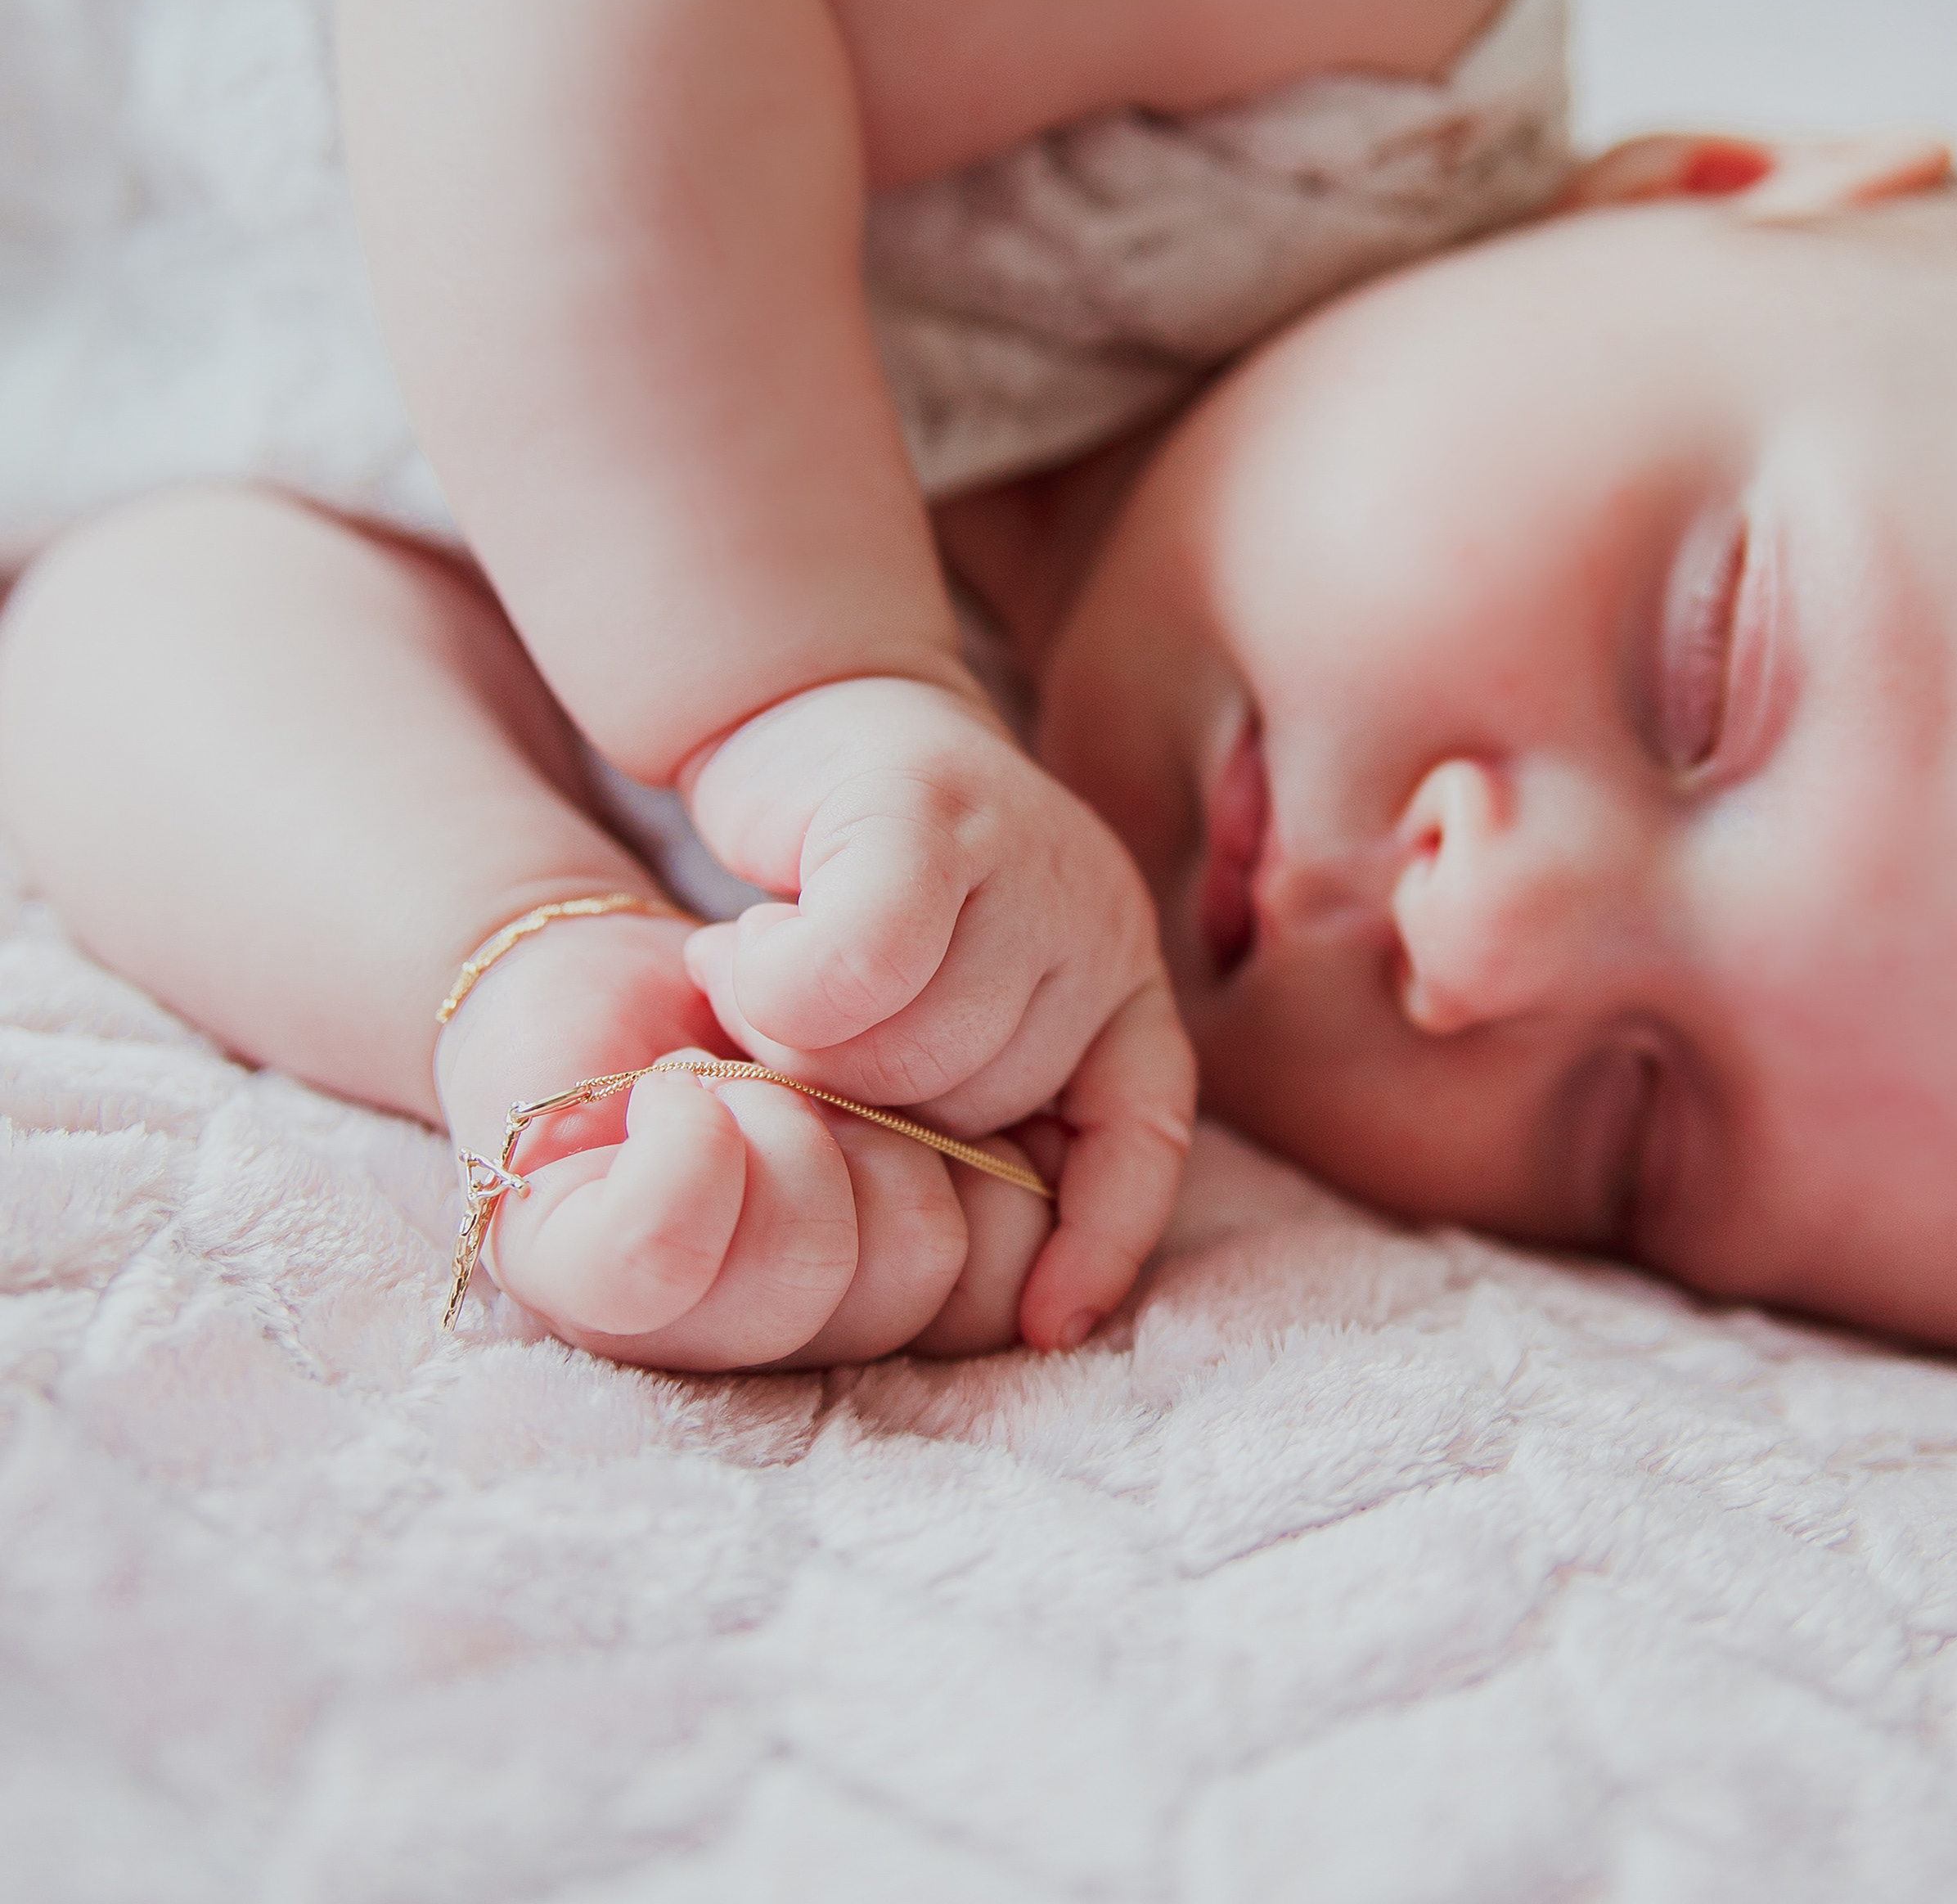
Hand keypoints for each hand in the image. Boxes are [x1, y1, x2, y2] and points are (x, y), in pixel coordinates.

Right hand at [679, 676, 1194, 1350]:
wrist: (800, 713)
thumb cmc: (849, 898)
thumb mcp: (930, 1020)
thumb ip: (964, 1109)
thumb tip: (968, 1259)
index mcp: (1114, 987)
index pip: (1145, 1139)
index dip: (1100, 1241)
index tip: (1041, 1321)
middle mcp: (1095, 922)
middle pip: (984, 1107)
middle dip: (864, 1106)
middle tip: (781, 1048)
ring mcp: (1028, 858)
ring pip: (915, 1046)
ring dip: (798, 1039)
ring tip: (753, 980)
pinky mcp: (931, 808)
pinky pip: (863, 964)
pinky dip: (779, 982)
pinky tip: (734, 952)